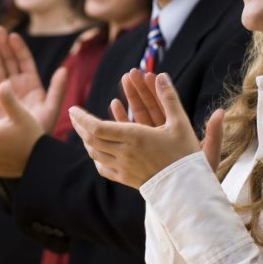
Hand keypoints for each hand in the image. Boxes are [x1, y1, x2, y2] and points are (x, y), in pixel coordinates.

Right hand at [0, 26, 66, 132]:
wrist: (23, 148)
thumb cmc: (40, 130)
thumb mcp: (51, 108)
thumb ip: (57, 89)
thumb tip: (64, 69)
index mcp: (32, 84)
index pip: (24, 61)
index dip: (18, 48)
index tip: (12, 36)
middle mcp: (16, 84)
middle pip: (8, 60)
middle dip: (2, 45)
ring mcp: (3, 91)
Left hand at [70, 72, 223, 188]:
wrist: (189, 188)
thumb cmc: (186, 153)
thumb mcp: (180, 122)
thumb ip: (169, 98)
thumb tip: (161, 75)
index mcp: (134, 137)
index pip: (97, 127)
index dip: (82, 118)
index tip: (73, 108)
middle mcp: (125, 153)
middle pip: (92, 139)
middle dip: (80, 126)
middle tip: (72, 115)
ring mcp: (124, 168)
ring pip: (96, 153)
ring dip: (86, 140)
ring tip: (82, 129)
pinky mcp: (127, 179)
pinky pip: (104, 168)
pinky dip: (96, 157)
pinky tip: (95, 151)